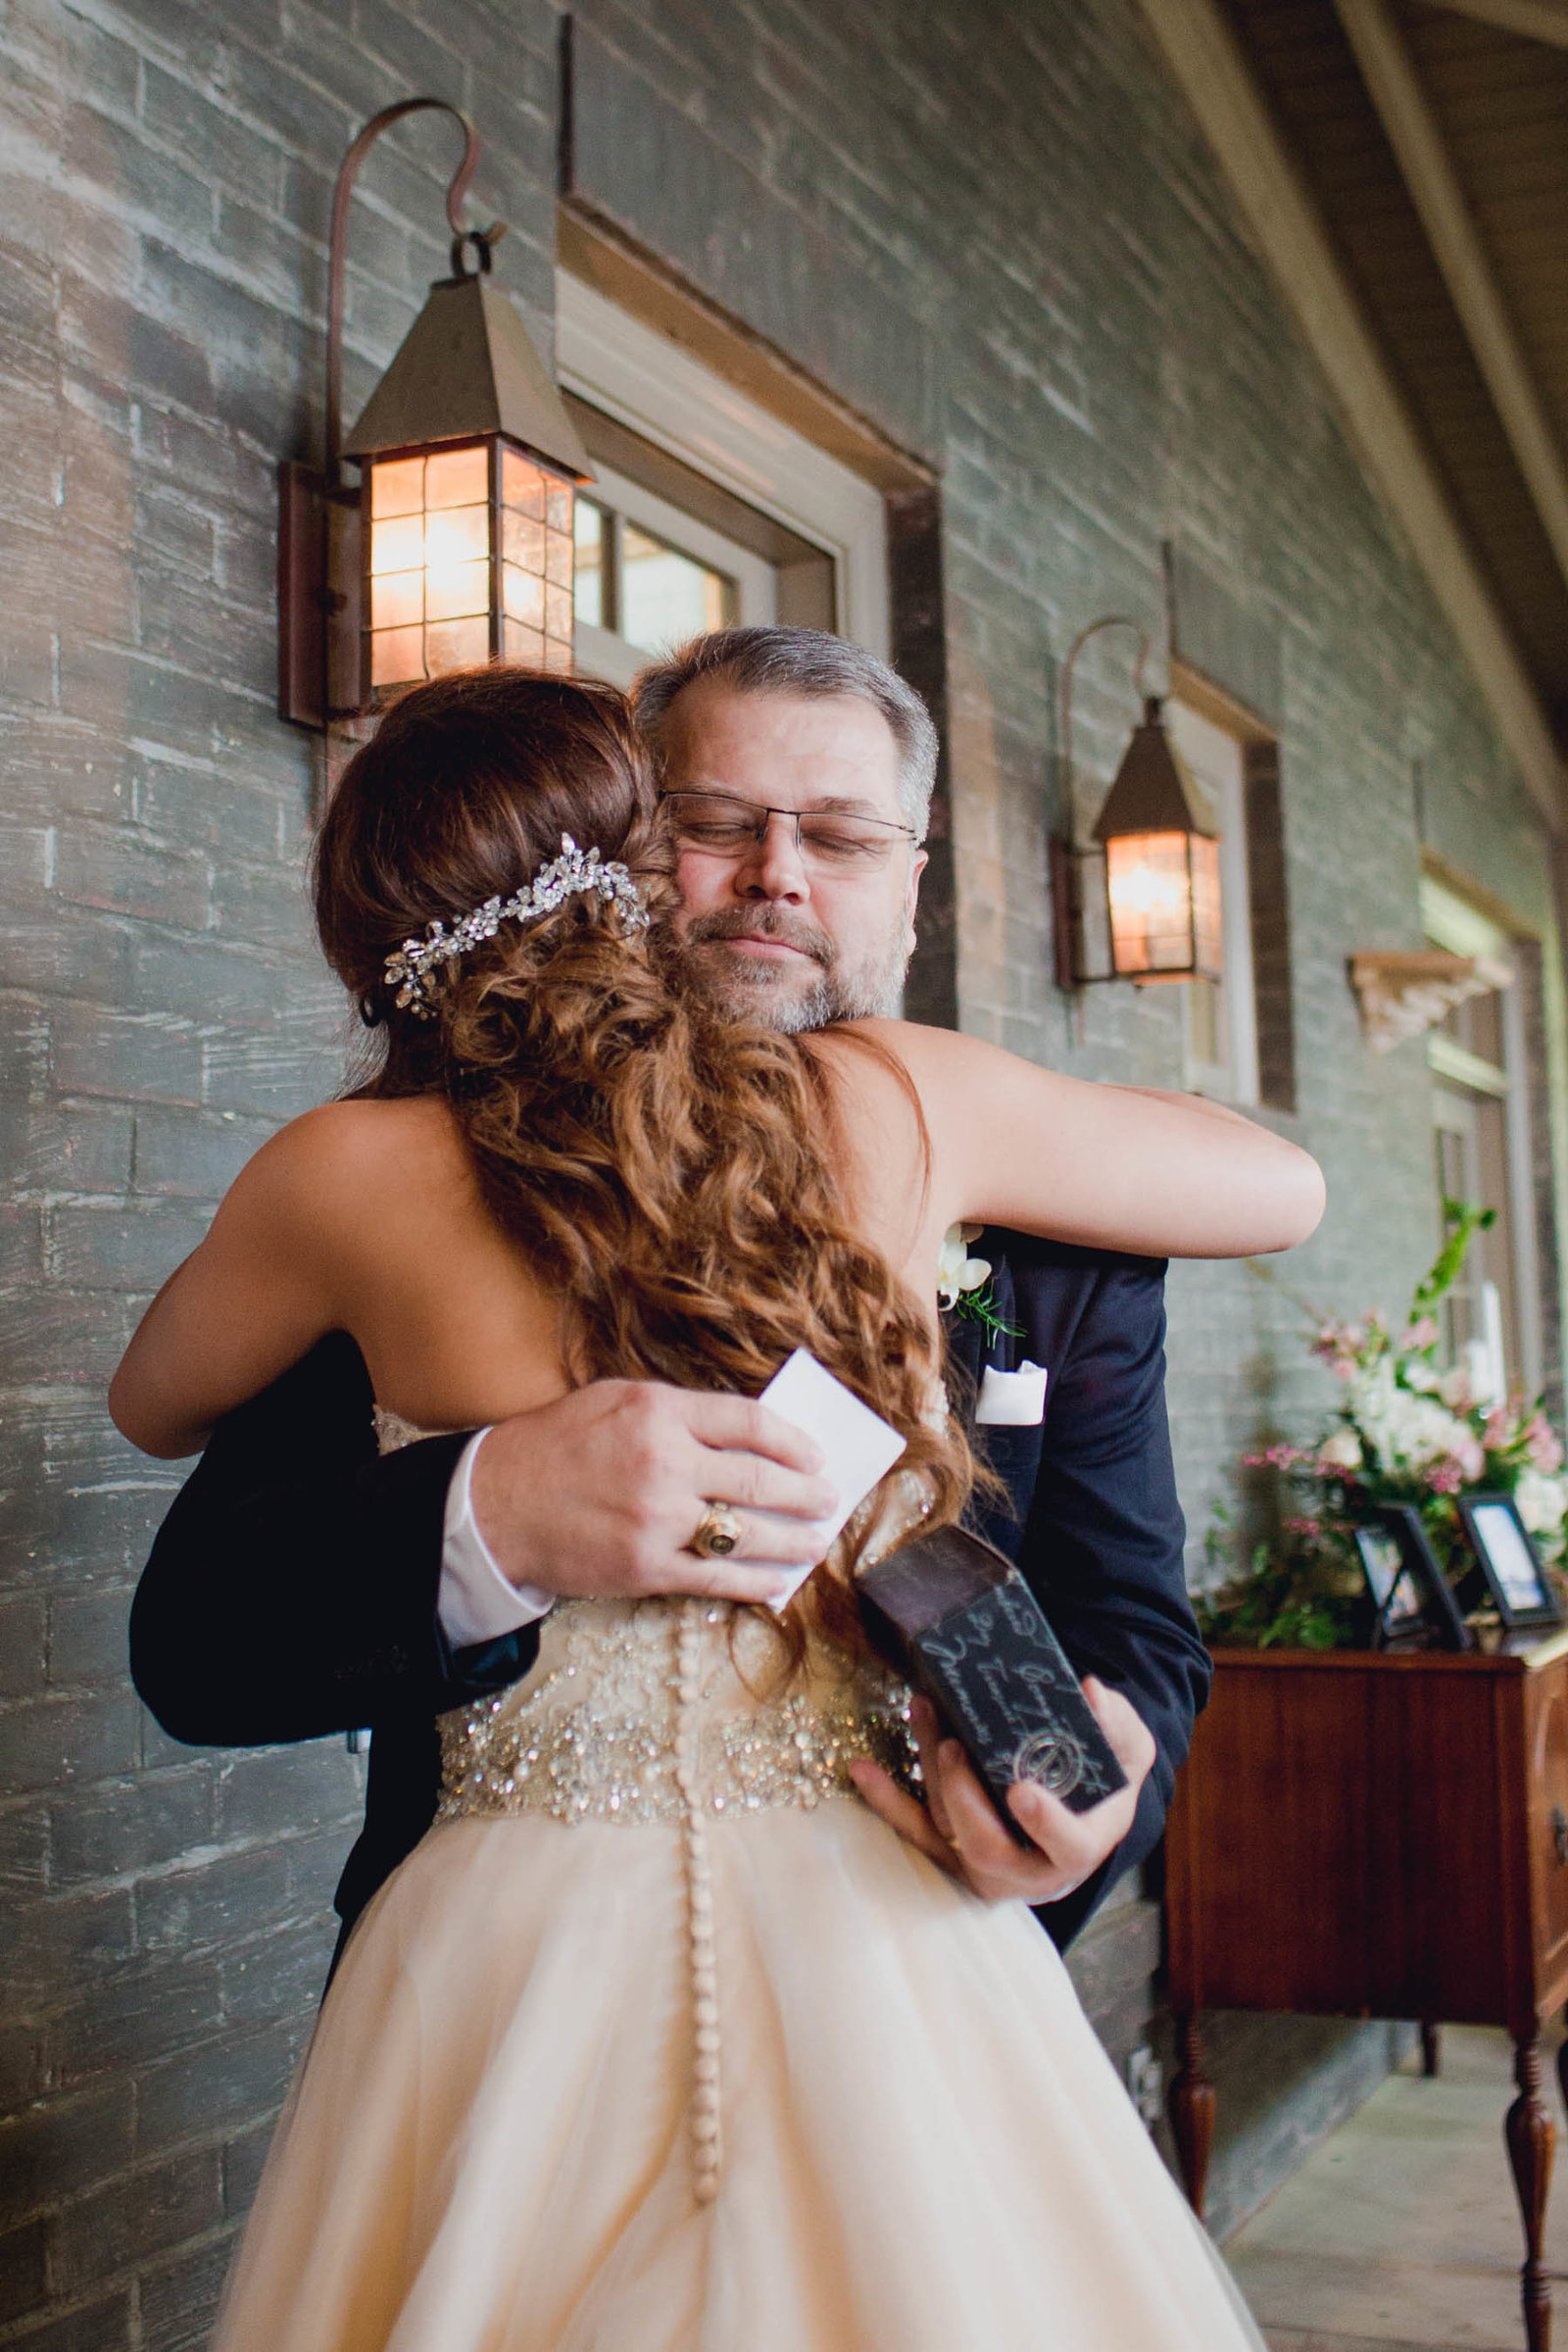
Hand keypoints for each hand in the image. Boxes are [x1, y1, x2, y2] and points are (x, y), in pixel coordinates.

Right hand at [468, 1379, 836, 1607]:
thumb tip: (747, 1433)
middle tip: (830, 1499)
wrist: (494, 1504)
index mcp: (658, 1412)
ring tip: (817, 1541)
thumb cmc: (556, 1445)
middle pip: (757, 1480)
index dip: (793, 1441)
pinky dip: (754, 1582)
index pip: (748, 1422)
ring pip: (746, 1534)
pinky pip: (716, 1578)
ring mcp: (656, 1520)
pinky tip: (778, 1582)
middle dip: (805, 1493)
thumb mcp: (615, 1401)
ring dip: (792, 1540)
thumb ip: (679, 1412)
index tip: (815, 1454)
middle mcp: (662, 1463)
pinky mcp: (645, 1568)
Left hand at [849, 1681, 1155, 1905]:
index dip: (1045, 1824)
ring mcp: (981, 1866)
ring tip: (923, 1711)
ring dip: (928, 1769)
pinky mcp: (950, 1851)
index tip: (1021, 1789)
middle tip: (953, 1745)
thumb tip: (1093, 1691)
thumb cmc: (1104, 1785)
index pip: (1066, 1846)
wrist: (1076, 1813)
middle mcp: (1026, 1869)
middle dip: (963, 1795)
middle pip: (986, 1843)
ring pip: (946, 1826)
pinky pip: (913, 1830)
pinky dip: (885, 1800)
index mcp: (1077, 1848)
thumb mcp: (1127, 1755)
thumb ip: (1118, 1727)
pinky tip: (860, 1768)